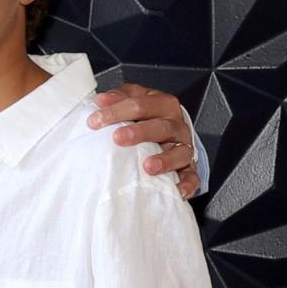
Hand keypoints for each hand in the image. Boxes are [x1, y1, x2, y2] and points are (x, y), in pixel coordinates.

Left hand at [89, 83, 200, 198]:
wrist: (167, 128)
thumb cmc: (146, 115)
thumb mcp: (132, 99)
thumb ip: (118, 97)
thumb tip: (100, 100)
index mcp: (162, 104)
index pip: (140, 104)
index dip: (116, 111)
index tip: (94, 121)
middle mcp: (176, 125)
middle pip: (161, 127)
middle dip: (139, 132)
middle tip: (118, 138)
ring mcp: (184, 146)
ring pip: (180, 152)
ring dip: (165, 160)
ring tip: (148, 166)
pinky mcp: (189, 167)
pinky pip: (192, 176)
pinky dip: (187, 183)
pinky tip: (177, 190)